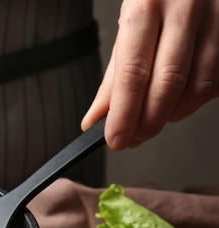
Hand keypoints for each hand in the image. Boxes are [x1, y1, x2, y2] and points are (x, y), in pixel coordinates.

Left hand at [82, 0, 218, 148]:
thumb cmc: (155, 1)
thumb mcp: (128, 29)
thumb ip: (114, 77)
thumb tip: (96, 120)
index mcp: (146, 6)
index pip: (133, 72)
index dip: (124, 113)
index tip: (116, 139)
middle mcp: (183, 10)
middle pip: (167, 84)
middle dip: (148, 122)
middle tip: (133, 139)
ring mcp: (215, 21)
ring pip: (198, 88)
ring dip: (172, 115)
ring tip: (153, 118)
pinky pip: (215, 83)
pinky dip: (192, 102)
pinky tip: (177, 100)